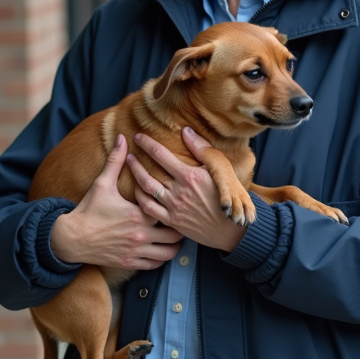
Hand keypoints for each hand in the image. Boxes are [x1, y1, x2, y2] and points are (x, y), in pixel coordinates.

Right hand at [50, 134, 183, 269]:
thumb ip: (115, 160)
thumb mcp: (102, 183)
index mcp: (138, 214)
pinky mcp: (130, 263)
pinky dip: (161, 258)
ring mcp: (136, 251)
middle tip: (179, 219)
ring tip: (174, 237)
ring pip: (168, 253)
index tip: (176, 200)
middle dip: (179, 227)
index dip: (174, 206)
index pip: (168, 210)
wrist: (71, 237)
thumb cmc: (88, 209)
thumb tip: (122, 137)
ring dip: (173, 245)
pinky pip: (154, 265)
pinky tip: (160, 250)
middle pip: (174, 235)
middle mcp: (140, 234)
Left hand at [127, 128, 247, 252]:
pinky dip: (140, 198)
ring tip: (129, 169)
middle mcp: (178, 191)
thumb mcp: (220, 167)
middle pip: (148, 173)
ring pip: (146, 190)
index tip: (138, 136)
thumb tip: (185, 131)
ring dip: (135, 177)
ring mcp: (174, 208)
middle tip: (127, 154)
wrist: (232, 227)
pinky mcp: (172, 221)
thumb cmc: (230, 194)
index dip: (146, 143)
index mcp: (189, 175)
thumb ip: (201, 148)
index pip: (160, 154)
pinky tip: (138, 191)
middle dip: (134, 161)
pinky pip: (149, 209)